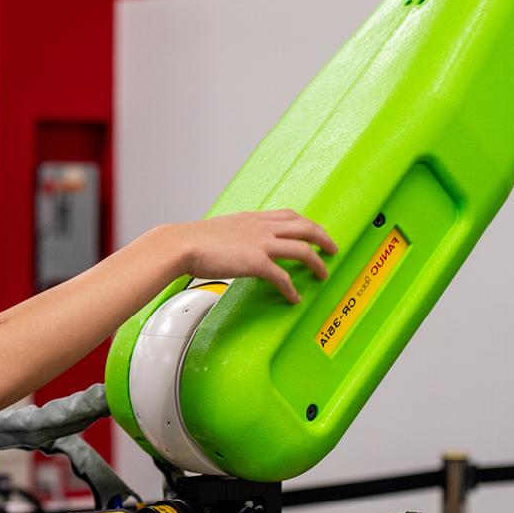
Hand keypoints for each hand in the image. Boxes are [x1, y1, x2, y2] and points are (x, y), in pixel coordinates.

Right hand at [168, 209, 337, 303]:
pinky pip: (283, 277)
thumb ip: (233, 234)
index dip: (306, 223)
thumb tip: (233, 245)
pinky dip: (291, 288)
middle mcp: (261, 227)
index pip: (288, 215)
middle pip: (304, 227)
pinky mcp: (257, 262)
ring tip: (323, 274)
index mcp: (252, 218)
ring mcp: (261, 243)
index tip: (314, 230)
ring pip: (302, 249)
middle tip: (332, 248)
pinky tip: (294, 297)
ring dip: (317, 263)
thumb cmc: (192, 240)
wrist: (181, 245)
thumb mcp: (219, 229)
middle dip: (323, 238)